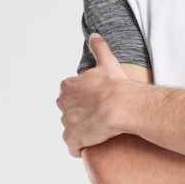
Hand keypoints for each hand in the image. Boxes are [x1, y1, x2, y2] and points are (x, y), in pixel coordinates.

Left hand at [56, 33, 127, 156]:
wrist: (120, 106)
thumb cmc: (116, 85)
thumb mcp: (107, 62)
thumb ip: (99, 48)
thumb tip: (94, 35)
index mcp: (68, 87)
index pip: (70, 94)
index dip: (84, 99)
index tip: (96, 102)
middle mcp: (64, 104)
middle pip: (69, 112)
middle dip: (80, 115)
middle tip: (98, 117)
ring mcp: (67, 123)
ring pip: (72, 129)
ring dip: (82, 132)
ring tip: (99, 132)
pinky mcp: (73, 140)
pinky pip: (73, 147)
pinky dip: (80, 148)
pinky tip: (92, 146)